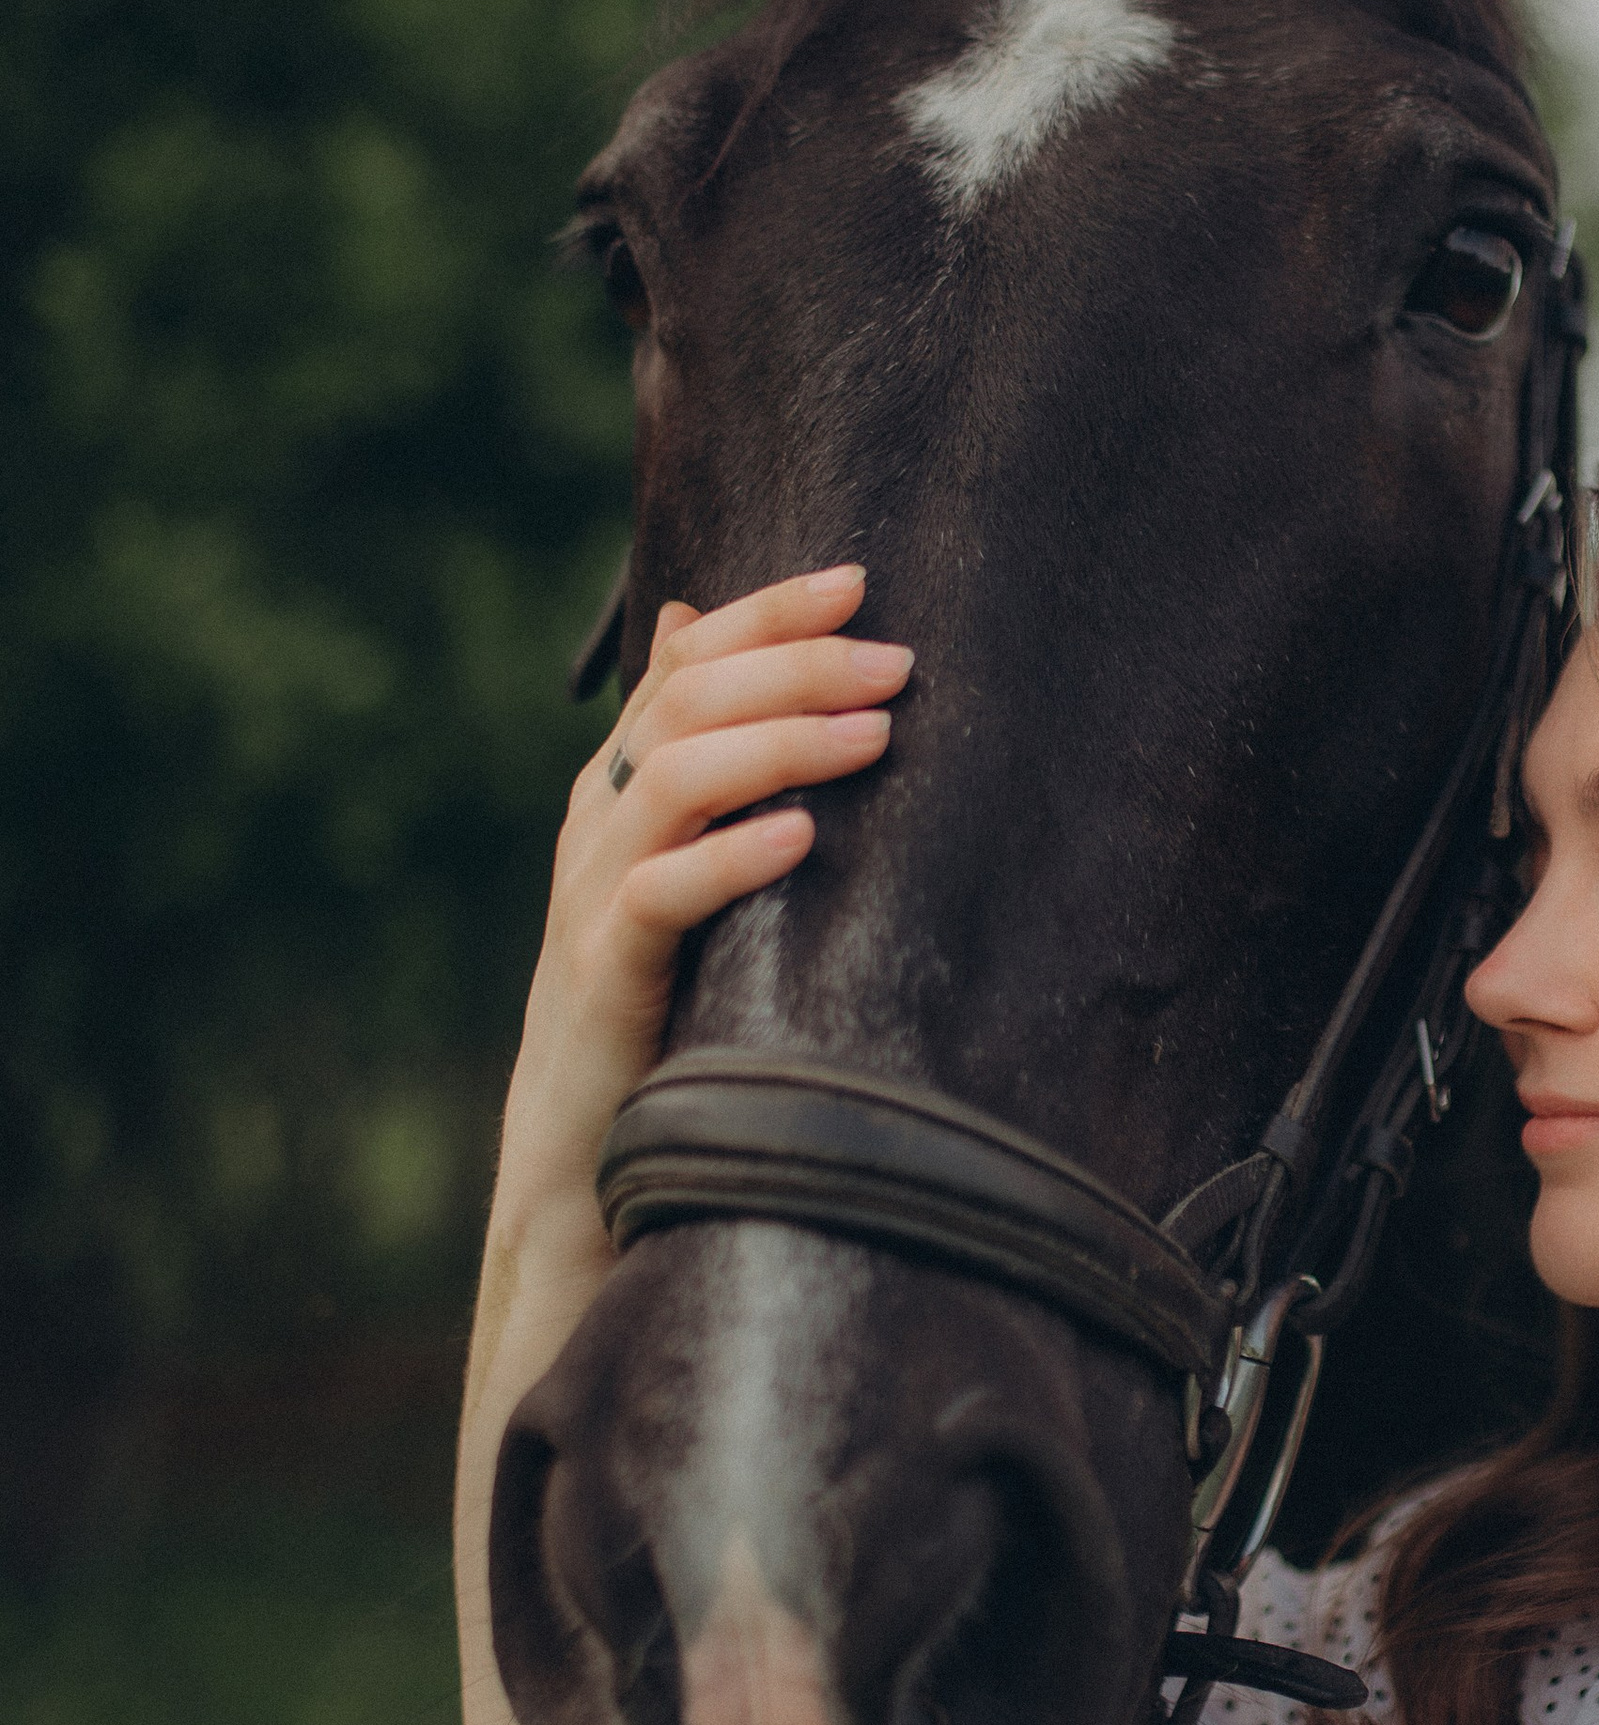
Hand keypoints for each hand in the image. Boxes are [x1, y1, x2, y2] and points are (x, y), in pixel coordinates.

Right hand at [493, 566, 911, 1244]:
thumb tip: (688, 618)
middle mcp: (600, 822)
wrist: (578, 1143)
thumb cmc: (656, 999)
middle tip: (894, 662)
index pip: (686, 662)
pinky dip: (734, 857)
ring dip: (783, 744)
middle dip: (795, 666)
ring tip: (874, 732)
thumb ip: (691, 752)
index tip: (858, 582)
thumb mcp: (675, 862)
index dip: (766, 613)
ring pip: (677, 779)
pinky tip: (803, 836)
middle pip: (686, 701)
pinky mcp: (606, 973)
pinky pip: (662, 895)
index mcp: (621, 786)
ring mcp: (593, 893)